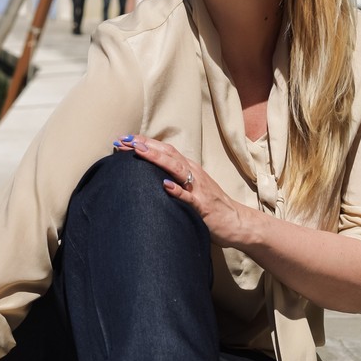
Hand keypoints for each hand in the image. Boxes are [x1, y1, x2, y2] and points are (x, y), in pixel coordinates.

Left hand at [114, 134, 246, 246]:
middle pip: (168, 154)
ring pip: (177, 169)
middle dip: (145, 145)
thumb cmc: (211, 206)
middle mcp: (194, 174)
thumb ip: (176, 178)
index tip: (125, 139)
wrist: (236, 222)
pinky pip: (189, 197)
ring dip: (157, 159)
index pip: (165, 150)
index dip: (145, 143)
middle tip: (124, 140)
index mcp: (190, 169)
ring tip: (139, 151)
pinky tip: (165, 185)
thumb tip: (152, 173)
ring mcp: (199, 188)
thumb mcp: (192, 187)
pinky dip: (177, 190)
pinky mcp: (203, 206)